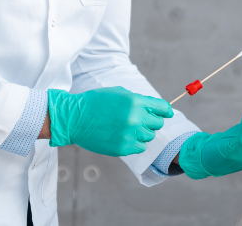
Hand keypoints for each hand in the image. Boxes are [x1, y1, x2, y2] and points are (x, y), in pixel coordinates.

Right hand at [47, 87, 172, 156]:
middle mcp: (135, 118)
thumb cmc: (96, 102)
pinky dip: (136, 143)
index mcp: (135, 101)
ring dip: (143, 132)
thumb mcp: (119, 93)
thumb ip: (139, 100)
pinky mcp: (123, 148)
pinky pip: (141, 147)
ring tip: (129, 128)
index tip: (167, 113)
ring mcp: (129, 134)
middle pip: (158, 123)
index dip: (165, 110)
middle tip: (141, 120)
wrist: (75, 118)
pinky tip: (125, 136)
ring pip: (150, 136)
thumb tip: (156, 108)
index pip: (161, 107)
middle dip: (152, 121)